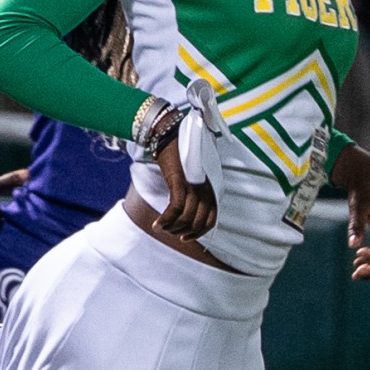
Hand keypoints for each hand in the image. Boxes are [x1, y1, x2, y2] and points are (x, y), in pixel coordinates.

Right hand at [150, 126, 216, 244]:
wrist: (170, 132)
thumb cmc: (182, 149)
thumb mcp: (196, 170)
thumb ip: (198, 186)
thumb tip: (191, 204)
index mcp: (212, 187)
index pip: (211, 219)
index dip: (199, 232)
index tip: (186, 237)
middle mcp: (206, 188)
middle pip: (198, 222)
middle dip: (183, 232)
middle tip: (171, 232)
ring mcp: (194, 185)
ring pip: (186, 218)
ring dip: (172, 228)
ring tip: (161, 227)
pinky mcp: (180, 182)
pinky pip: (175, 210)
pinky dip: (165, 220)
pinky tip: (157, 223)